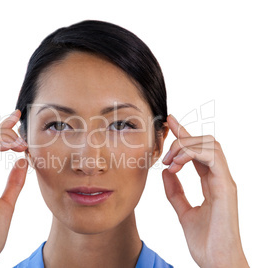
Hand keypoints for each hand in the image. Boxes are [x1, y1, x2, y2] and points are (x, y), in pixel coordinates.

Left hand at [162, 114, 248, 267]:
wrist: (217, 262)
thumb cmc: (205, 241)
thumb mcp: (183, 212)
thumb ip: (175, 192)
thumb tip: (165, 172)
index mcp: (211, 182)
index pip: (198, 151)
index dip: (184, 134)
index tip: (169, 123)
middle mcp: (220, 178)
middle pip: (206, 142)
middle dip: (183, 138)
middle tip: (163, 153)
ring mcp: (225, 181)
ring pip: (211, 144)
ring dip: (186, 147)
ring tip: (169, 162)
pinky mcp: (226, 188)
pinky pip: (213, 158)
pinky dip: (192, 155)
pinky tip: (175, 166)